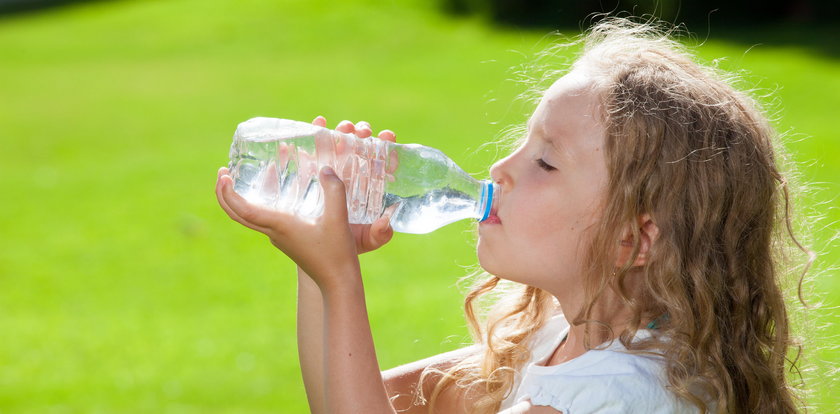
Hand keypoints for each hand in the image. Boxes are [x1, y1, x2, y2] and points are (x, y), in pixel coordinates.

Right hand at [312, 116, 396, 254]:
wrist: (319, 254)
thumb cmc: (347, 245)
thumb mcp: (367, 240)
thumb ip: (379, 234)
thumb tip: (385, 222)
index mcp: (369, 187)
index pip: (380, 161)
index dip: (386, 146)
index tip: (388, 136)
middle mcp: (351, 175)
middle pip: (359, 147)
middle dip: (361, 134)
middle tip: (362, 132)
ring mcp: (330, 172)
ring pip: (337, 145)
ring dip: (340, 131)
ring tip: (343, 128)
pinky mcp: (310, 173)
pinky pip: (311, 151)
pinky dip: (312, 134)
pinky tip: (315, 124)